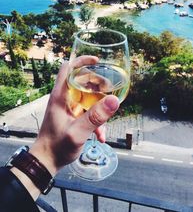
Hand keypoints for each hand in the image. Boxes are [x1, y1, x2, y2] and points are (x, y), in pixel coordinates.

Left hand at [30, 56, 118, 175]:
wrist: (47, 161)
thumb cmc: (57, 147)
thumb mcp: (78, 132)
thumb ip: (96, 117)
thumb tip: (115, 100)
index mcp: (60, 96)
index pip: (68, 68)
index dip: (81, 61)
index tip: (97, 61)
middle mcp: (65, 98)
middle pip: (83, 81)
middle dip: (98, 86)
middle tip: (110, 91)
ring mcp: (70, 107)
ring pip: (89, 97)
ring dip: (100, 106)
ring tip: (107, 119)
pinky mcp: (74, 116)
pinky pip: (89, 111)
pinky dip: (97, 120)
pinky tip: (101, 135)